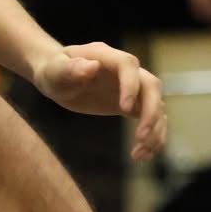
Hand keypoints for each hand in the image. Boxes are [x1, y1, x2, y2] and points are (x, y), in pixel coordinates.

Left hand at [33, 42, 167, 160]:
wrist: (59, 78)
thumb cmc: (54, 71)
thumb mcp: (54, 71)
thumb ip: (69, 69)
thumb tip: (91, 66)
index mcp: (106, 56)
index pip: (128, 65)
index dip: (131, 85)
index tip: (124, 109)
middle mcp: (125, 71)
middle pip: (151, 86)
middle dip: (151, 112)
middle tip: (141, 137)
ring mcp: (132, 87)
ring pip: (156, 105)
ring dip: (154, 130)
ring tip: (139, 154)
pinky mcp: (133, 104)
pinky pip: (151, 119)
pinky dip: (152, 137)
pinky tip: (142, 155)